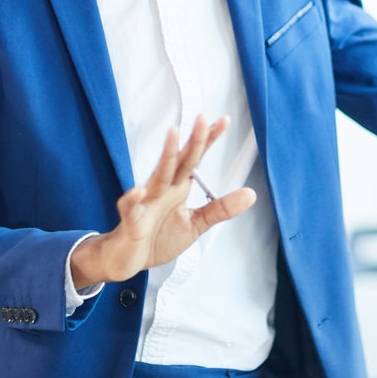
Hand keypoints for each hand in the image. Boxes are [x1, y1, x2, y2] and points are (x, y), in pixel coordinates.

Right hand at [70, 115, 256, 289]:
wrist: (126, 259)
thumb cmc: (156, 237)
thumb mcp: (195, 224)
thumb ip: (220, 209)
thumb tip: (250, 194)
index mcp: (177, 188)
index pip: (195, 158)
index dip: (207, 139)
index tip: (223, 120)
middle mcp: (162, 190)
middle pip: (179, 160)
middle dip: (192, 140)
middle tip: (202, 118)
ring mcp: (146, 203)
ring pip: (157, 176)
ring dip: (165, 156)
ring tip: (173, 135)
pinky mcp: (132, 222)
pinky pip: (131, 208)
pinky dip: (134, 199)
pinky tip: (139, 190)